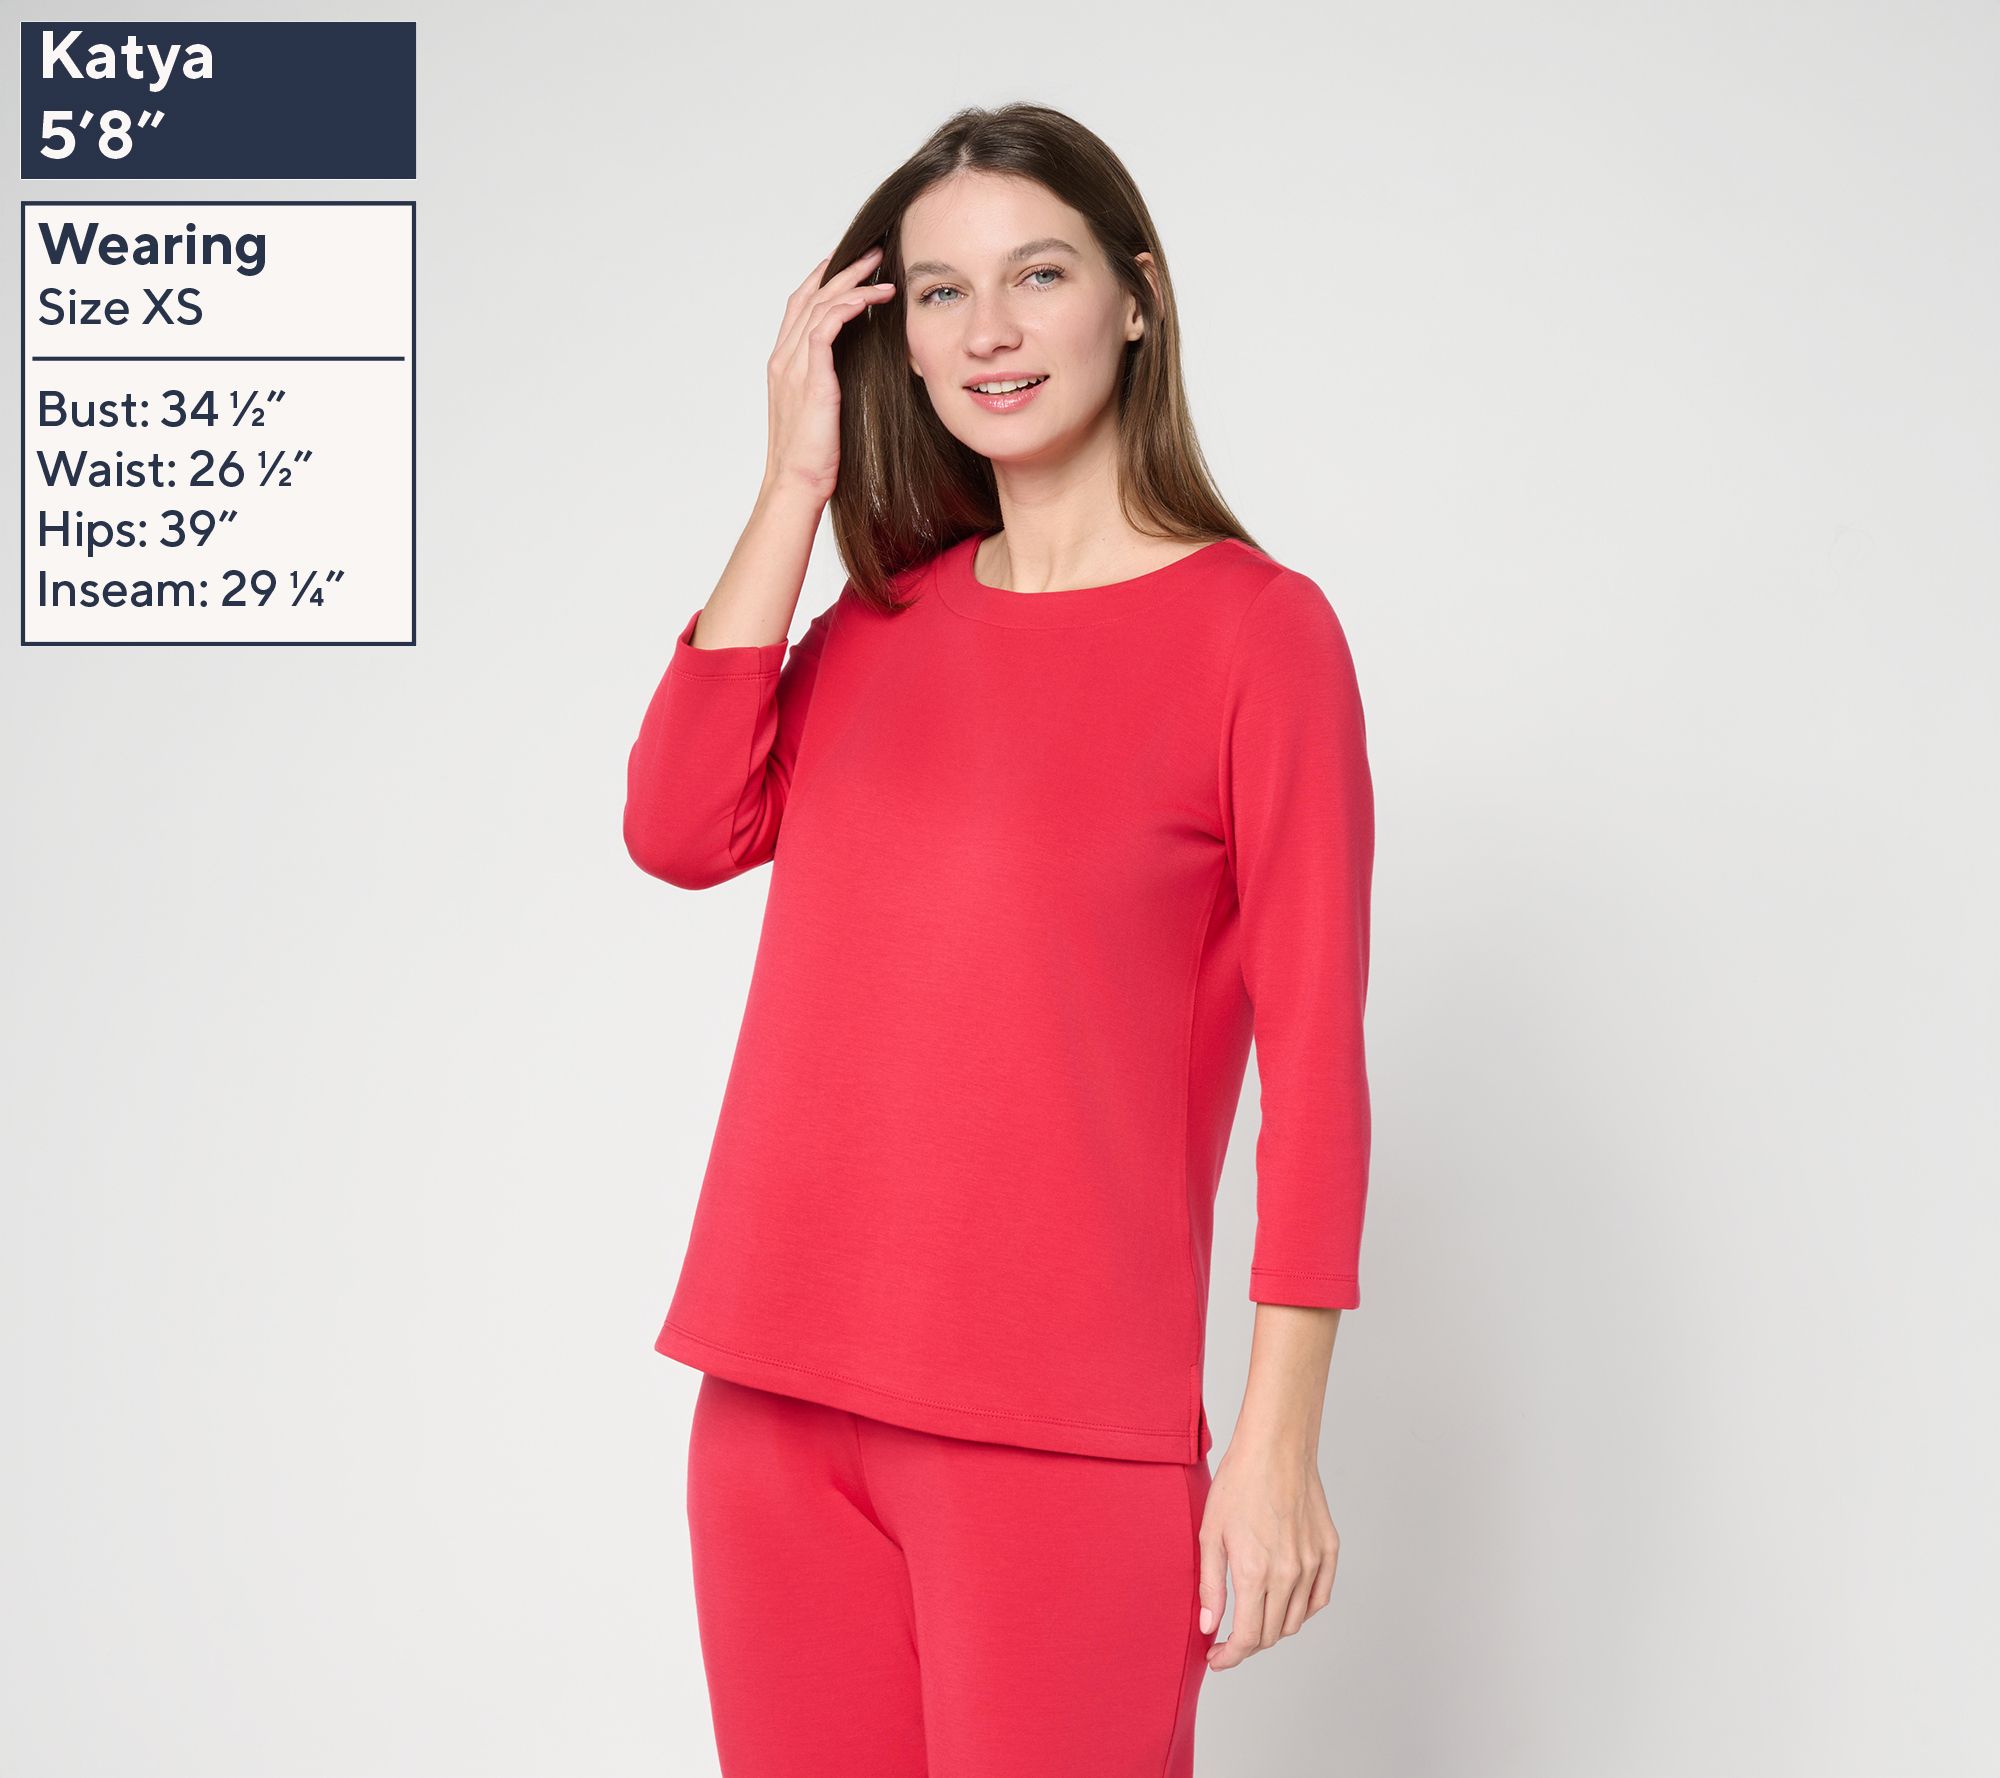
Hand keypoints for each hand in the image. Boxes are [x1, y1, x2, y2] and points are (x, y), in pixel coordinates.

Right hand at [763, 244, 897, 503]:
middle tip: (872, 252)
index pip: (800, 306)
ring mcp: (793, 366)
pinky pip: (826, 327)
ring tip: (882, 271)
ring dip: (852, 282)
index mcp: (783, 363)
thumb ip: (830, 383)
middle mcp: (783, 358)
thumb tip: (857, 370)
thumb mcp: (823, 411)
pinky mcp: (810, 378)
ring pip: (819, 305)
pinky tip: (872, 299)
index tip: (847, 263)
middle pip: (809, 295)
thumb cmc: (813, 458)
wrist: (796, 483)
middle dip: (841, 269)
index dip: (822, 280)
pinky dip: (849, 307)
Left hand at [1197, 1439, 1339, 1669]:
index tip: (1216, 1659)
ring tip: (1254, 1617)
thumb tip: (1209, 1627)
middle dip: (1248, 1644)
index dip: (1230, 1656)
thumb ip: (1210, 1586)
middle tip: (1229, 1638)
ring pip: (1297, 1620)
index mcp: (1255, 1572)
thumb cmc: (1239, 1483)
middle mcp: (1289, 1574)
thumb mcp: (1210, 1534)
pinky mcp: (1329, 1551)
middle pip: (1272, 1634)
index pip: (1247, 1637)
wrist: (1276, 1448)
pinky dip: (1303, 1609)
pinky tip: (1285, 1601)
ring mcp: (1313, 1563)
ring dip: (1274, 1628)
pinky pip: (1319, 1598)